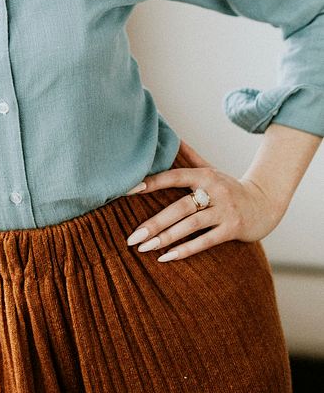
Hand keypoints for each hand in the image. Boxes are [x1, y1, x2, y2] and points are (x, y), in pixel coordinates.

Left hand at [124, 139, 287, 262]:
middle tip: (132, 237)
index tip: (128, 190)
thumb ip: (189, 156)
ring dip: (165, 238)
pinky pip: (205, 241)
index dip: (151, 183)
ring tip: (143, 248)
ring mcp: (224, 211)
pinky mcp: (232, 230)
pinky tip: (165, 258)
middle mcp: (214, 191)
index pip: (173, 176)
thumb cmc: (228, 187)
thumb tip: (170, 135)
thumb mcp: (210, 169)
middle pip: (180, 207)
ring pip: (190, 225)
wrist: (264, 204)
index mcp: (204, 175)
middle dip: (154, 223)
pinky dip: (185, 250)